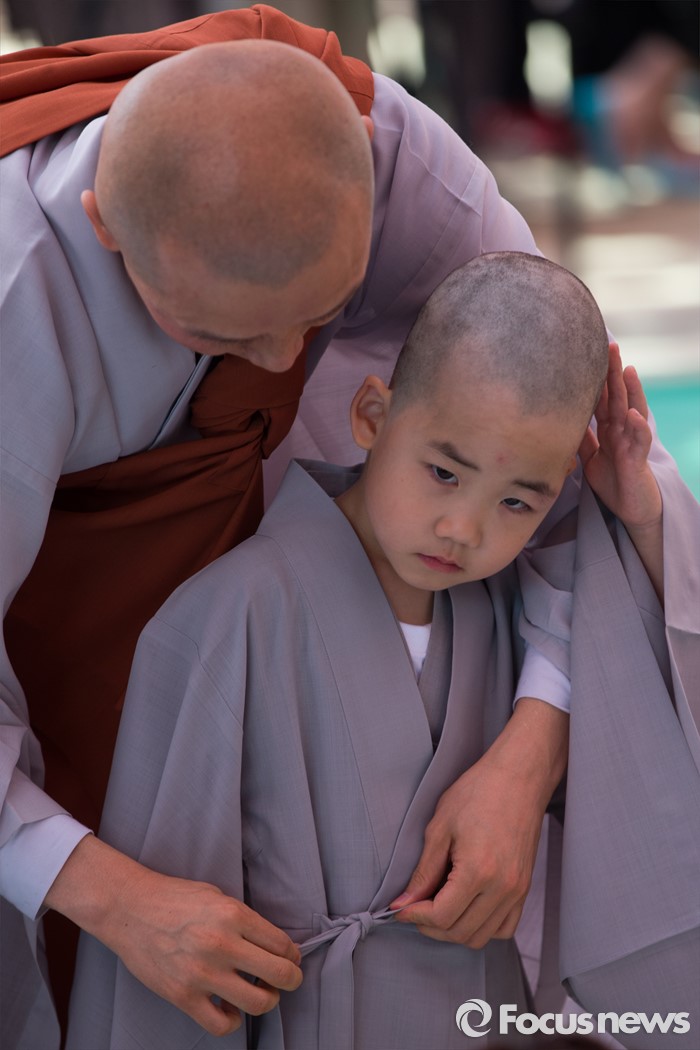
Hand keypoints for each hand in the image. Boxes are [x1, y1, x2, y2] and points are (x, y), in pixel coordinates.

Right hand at [45, 837, 301, 1035]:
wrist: (129, 908)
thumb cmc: (174, 898)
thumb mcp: (217, 896)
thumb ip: (244, 919)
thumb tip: (273, 944)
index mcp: (233, 914)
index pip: (282, 944)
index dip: (293, 954)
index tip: (290, 957)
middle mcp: (222, 944)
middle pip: (280, 974)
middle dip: (292, 979)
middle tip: (288, 979)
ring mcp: (202, 974)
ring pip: (258, 1003)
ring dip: (267, 1000)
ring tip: (261, 993)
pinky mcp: (183, 996)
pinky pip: (222, 1024)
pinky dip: (233, 1020)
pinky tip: (231, 1007)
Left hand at [389, 700, 566, 948]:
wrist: (519, 777)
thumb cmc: (478, 792)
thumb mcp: (440, 827)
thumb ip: (423, 871)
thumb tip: (404, 903)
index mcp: (479, 871)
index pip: (442, 916)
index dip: (415, 916)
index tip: (399, 909)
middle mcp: (503, 887)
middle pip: (460, 932)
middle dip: (431, 926)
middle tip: (414, 908)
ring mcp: (518, 891)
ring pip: (482, 937)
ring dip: (455, 930)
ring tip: (437, 907)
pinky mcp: (525, 888)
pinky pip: (504, 927)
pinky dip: (482, 927)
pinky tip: (466, 908)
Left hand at [578, 342, 661, 529]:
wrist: (630, 509)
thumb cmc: (612, 480)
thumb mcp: (590, 457)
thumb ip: (581, 438)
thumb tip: (562, 421)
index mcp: (609, 429)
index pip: (603, 397)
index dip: (597, 377)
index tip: (587, 353)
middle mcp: (621, 431)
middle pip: (618, 397)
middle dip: (614, 372)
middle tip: (610, 345)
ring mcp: (631, 443)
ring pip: (632, 412)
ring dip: (631, 391)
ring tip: (627, 369)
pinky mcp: (637, 460)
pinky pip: (639, 442)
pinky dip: (638, 428)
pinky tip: (634, 415)